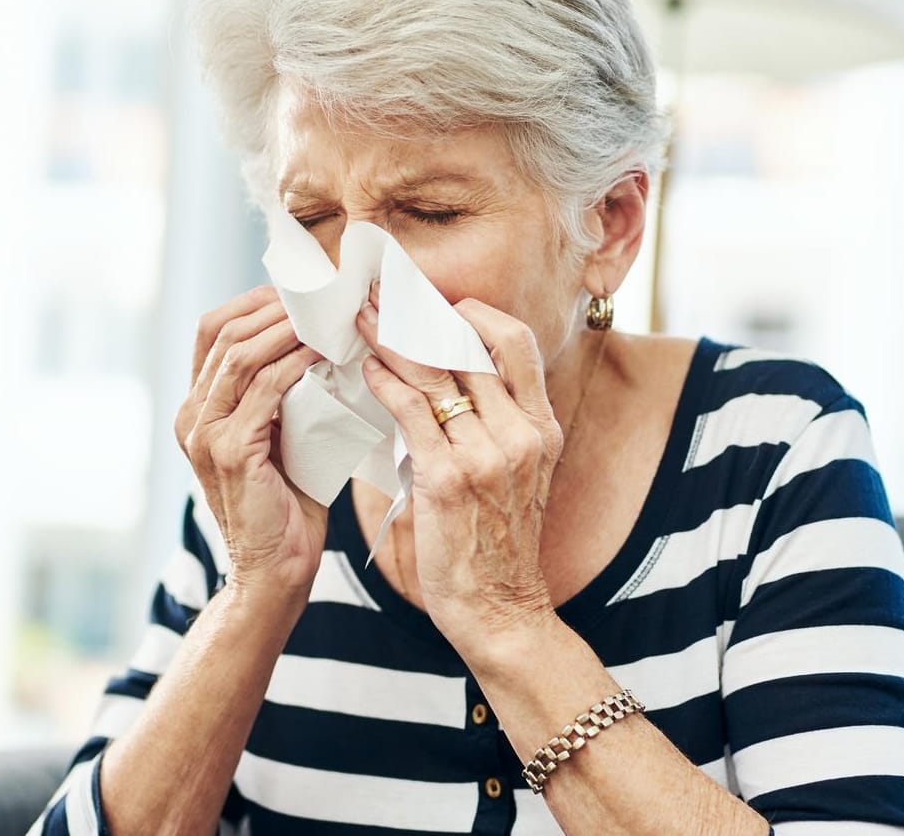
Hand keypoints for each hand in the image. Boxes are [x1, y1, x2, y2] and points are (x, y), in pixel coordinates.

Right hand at [175, 286, 326, 596]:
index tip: (298, 294)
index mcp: (195, 409)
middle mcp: (190, 417)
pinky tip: (321, 353)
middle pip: (224, 334)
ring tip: (325, 317)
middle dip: (273, 308)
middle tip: (319, 297)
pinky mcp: (229, 451)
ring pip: (240, 355)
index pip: (210, 331)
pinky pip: (264, 390)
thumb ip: (278, 396)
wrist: (276, 570)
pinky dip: (294, 364)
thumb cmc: (286, 505)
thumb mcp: (276, 437)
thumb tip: (315, 345)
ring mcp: (204, 434)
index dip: (252, 303)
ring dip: (286, 329)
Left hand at [355, 290, 565, 654]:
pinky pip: (411, 412)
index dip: (474, 314)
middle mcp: (522, 434)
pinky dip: (384, 382)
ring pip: (435, 372)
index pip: (515, 343)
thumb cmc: (497, 545)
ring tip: (361, 318)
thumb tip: (450, 381)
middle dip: (421, 313)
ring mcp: (488, 455)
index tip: (434, 301)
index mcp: (543, 428)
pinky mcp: (449, 478)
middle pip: (470, 347)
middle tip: (382, 292)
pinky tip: (363, 368)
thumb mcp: (518, 477)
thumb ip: (497, 428)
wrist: (501, 611)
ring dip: (391, 338)